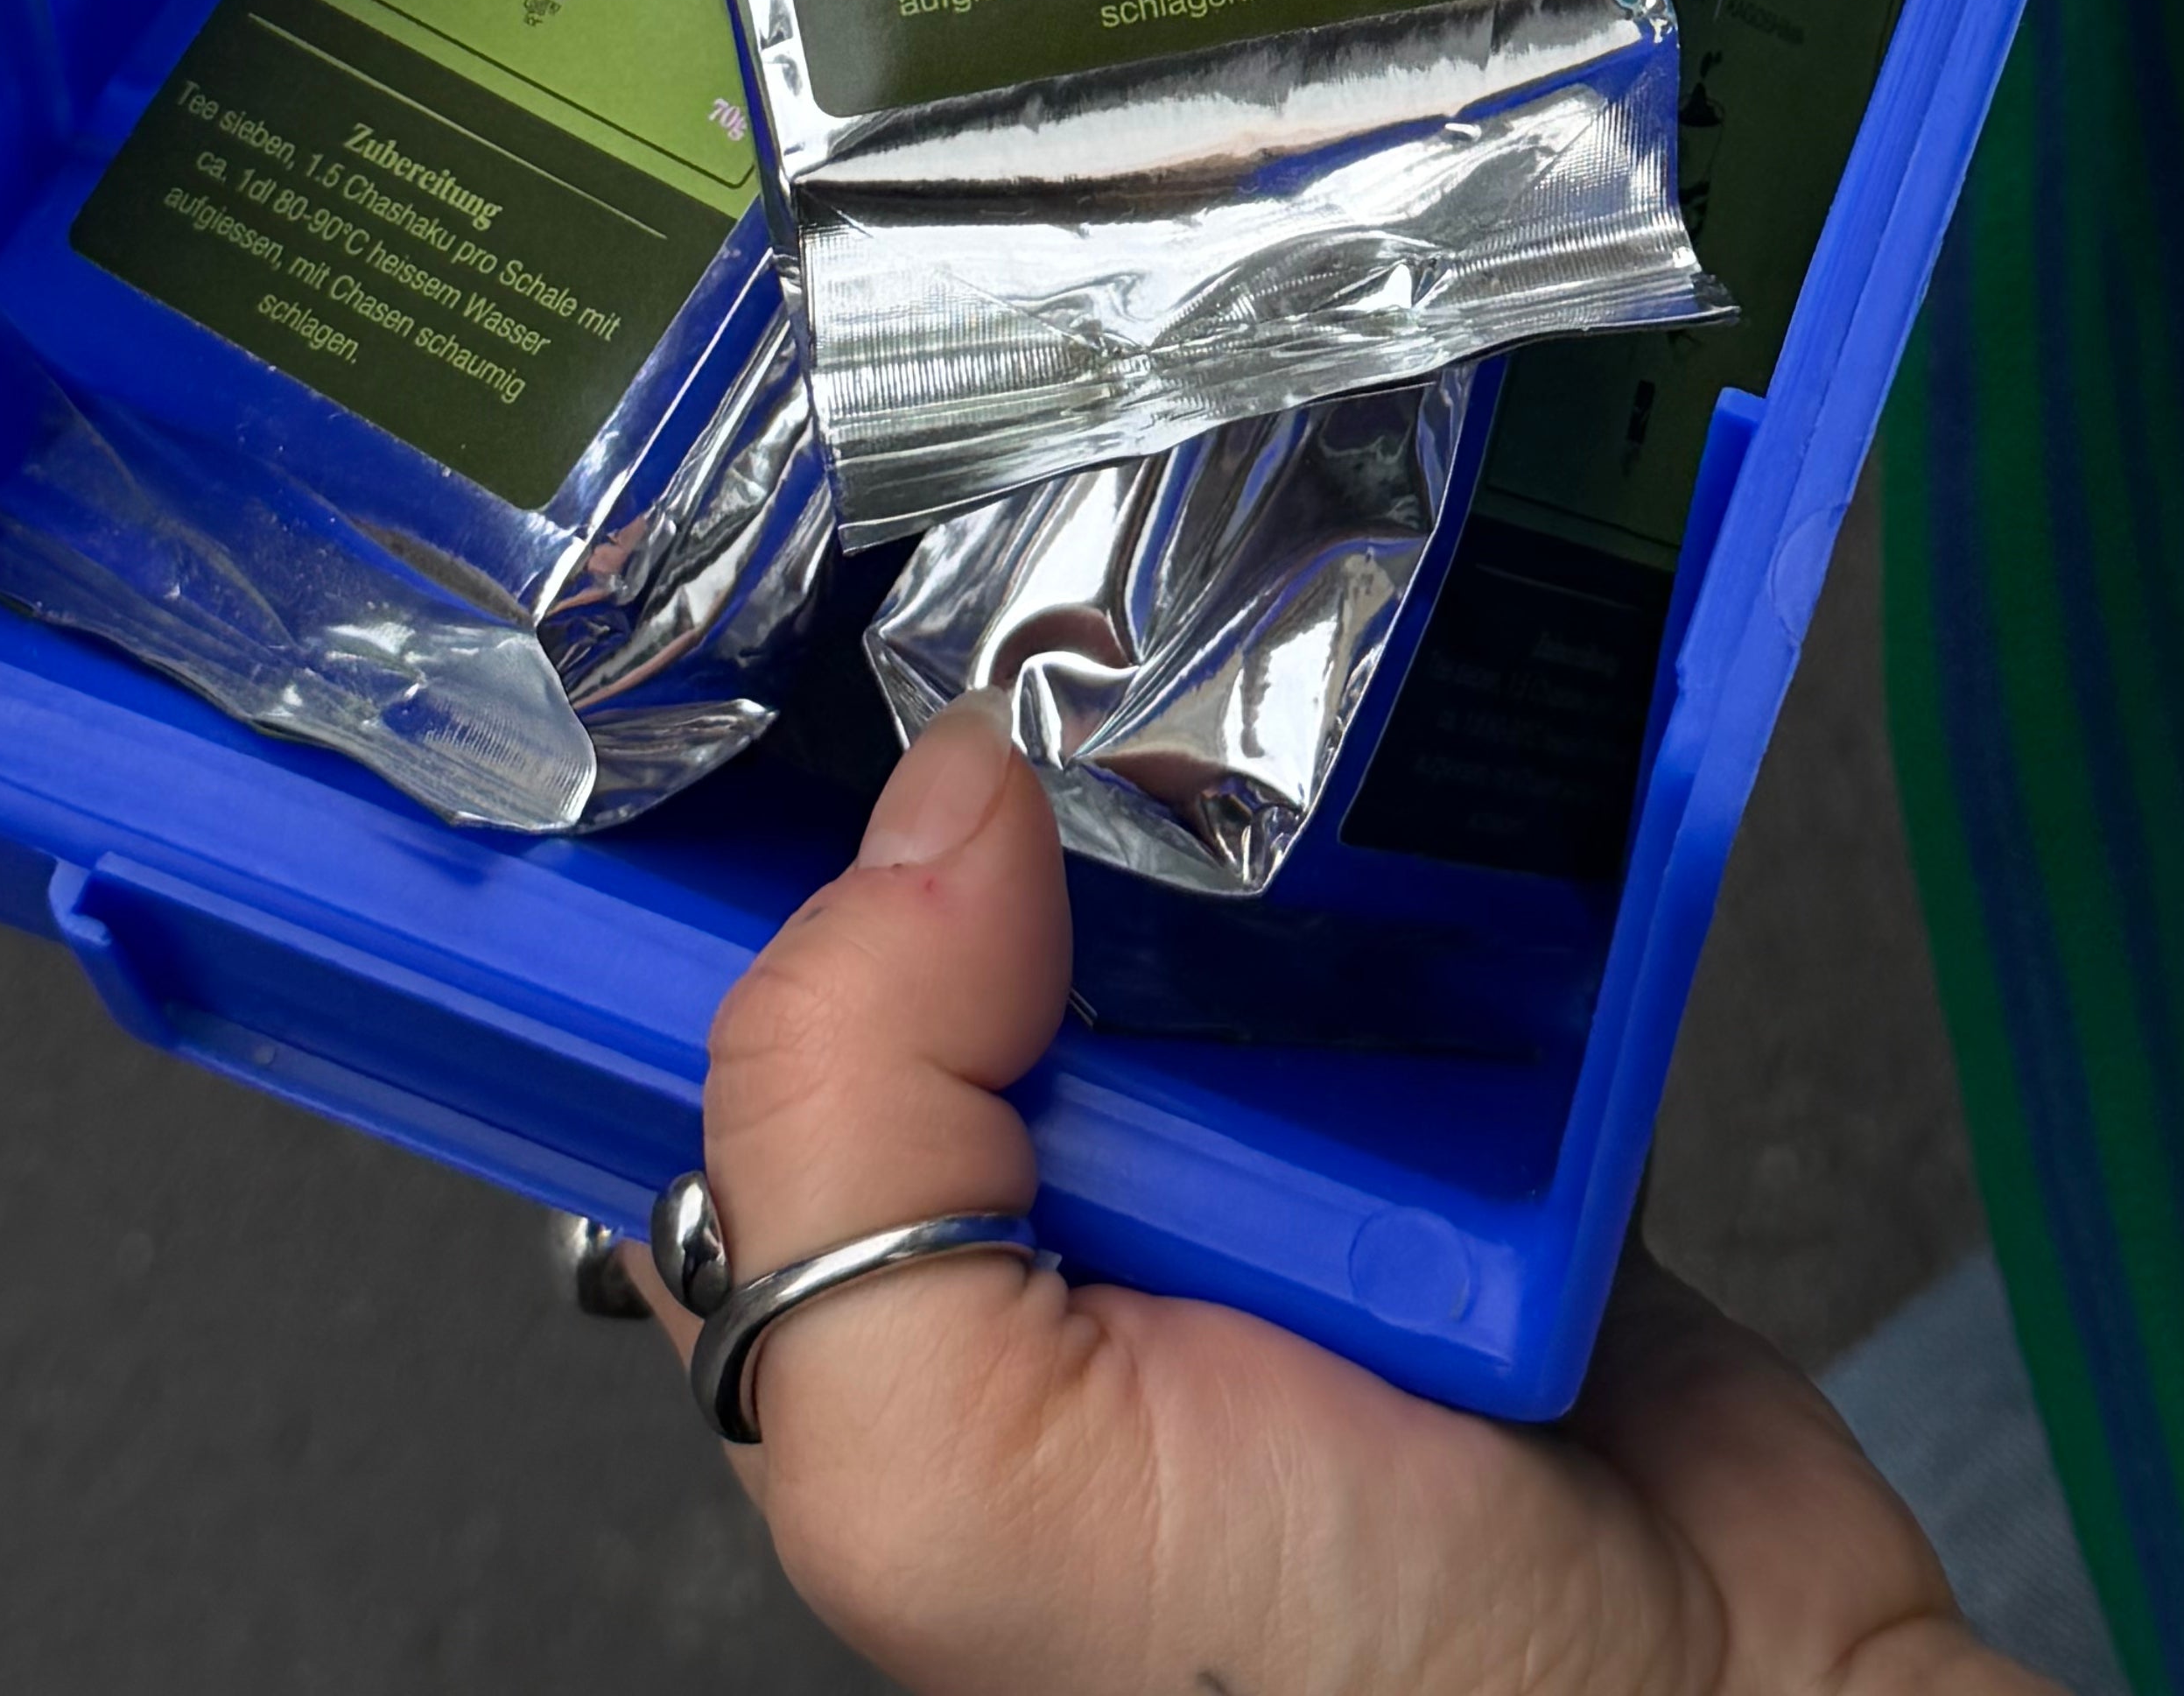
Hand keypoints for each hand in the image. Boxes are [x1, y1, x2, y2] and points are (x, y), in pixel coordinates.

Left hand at [626, 702, 2060, 1695]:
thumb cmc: (1324, 1691)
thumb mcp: (957, 1479)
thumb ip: (847, 1149)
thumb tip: (935, 800)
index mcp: (865, 1262)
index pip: (731, 970)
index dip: (747, 794)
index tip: (800, 598)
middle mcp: (1037, 1178)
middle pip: (972, 856)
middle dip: (1030, 734)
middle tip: (1084, 599)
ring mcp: (1258, 1121)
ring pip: (1203, 836)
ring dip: (1257, 756)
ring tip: (1275, 653)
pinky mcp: (1452, 1073)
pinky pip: (1423, 870)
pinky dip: (1443, 813)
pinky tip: (1428, 736)